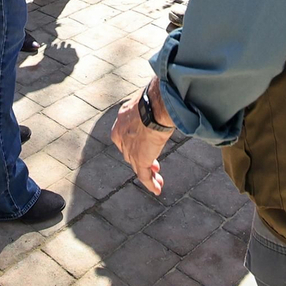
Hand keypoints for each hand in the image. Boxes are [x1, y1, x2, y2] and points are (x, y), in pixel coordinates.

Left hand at [111, 79, 171, 194]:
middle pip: (130, 152)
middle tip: (155, 164)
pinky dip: (151, 183)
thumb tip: (164, 96)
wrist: (155, 105)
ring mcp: (129, 149)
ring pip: (137, 166)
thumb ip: (151, 105)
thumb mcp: (149, 100)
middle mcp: (121, 136)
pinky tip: (157, 189)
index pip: (125, 137)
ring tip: (158, 181)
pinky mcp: (139, 159)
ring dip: (149, 174)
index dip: (135, 144)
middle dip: (142, 159)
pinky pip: (144, 176)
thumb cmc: (156, 97)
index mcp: (122, 120)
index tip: (147, 146)